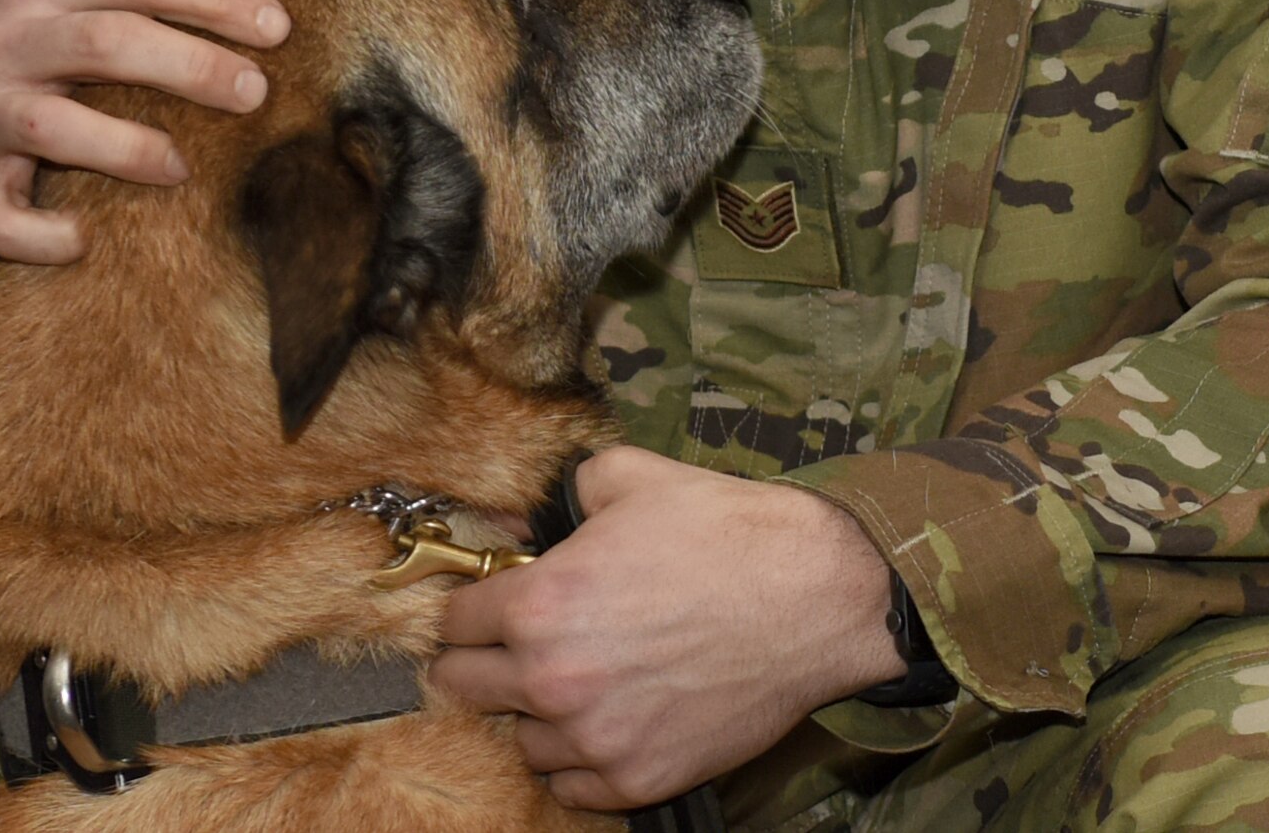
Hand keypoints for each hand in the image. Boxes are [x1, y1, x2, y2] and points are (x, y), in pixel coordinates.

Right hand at [0, 0, 288, 314]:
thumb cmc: (24, 64)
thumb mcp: (73, 2)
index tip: (278, 28)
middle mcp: (3, 43)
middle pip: (105, 42)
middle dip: (190, 65)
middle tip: (255, 94)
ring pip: (52, 125)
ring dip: (127, 148)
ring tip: (182, 168)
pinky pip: (8, 219)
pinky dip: (49, 235)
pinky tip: (88, 240)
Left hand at [431, 446, 903, 809]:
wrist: (814, 595)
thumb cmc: (726, 533)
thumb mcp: (628, 480)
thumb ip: (558, 498)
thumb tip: (518, 520)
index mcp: (540, 604)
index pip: (454, 623)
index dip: (471, 605)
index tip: (488, 606)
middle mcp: (554, 678)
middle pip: (464, 688)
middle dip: (484, 660)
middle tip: (518, 645)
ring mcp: (596, 737)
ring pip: (521, 741)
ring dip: (537, 713)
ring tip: (579, 680)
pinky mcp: (638, 778)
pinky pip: (571, 788)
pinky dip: (580, 761)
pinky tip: (607, 721)